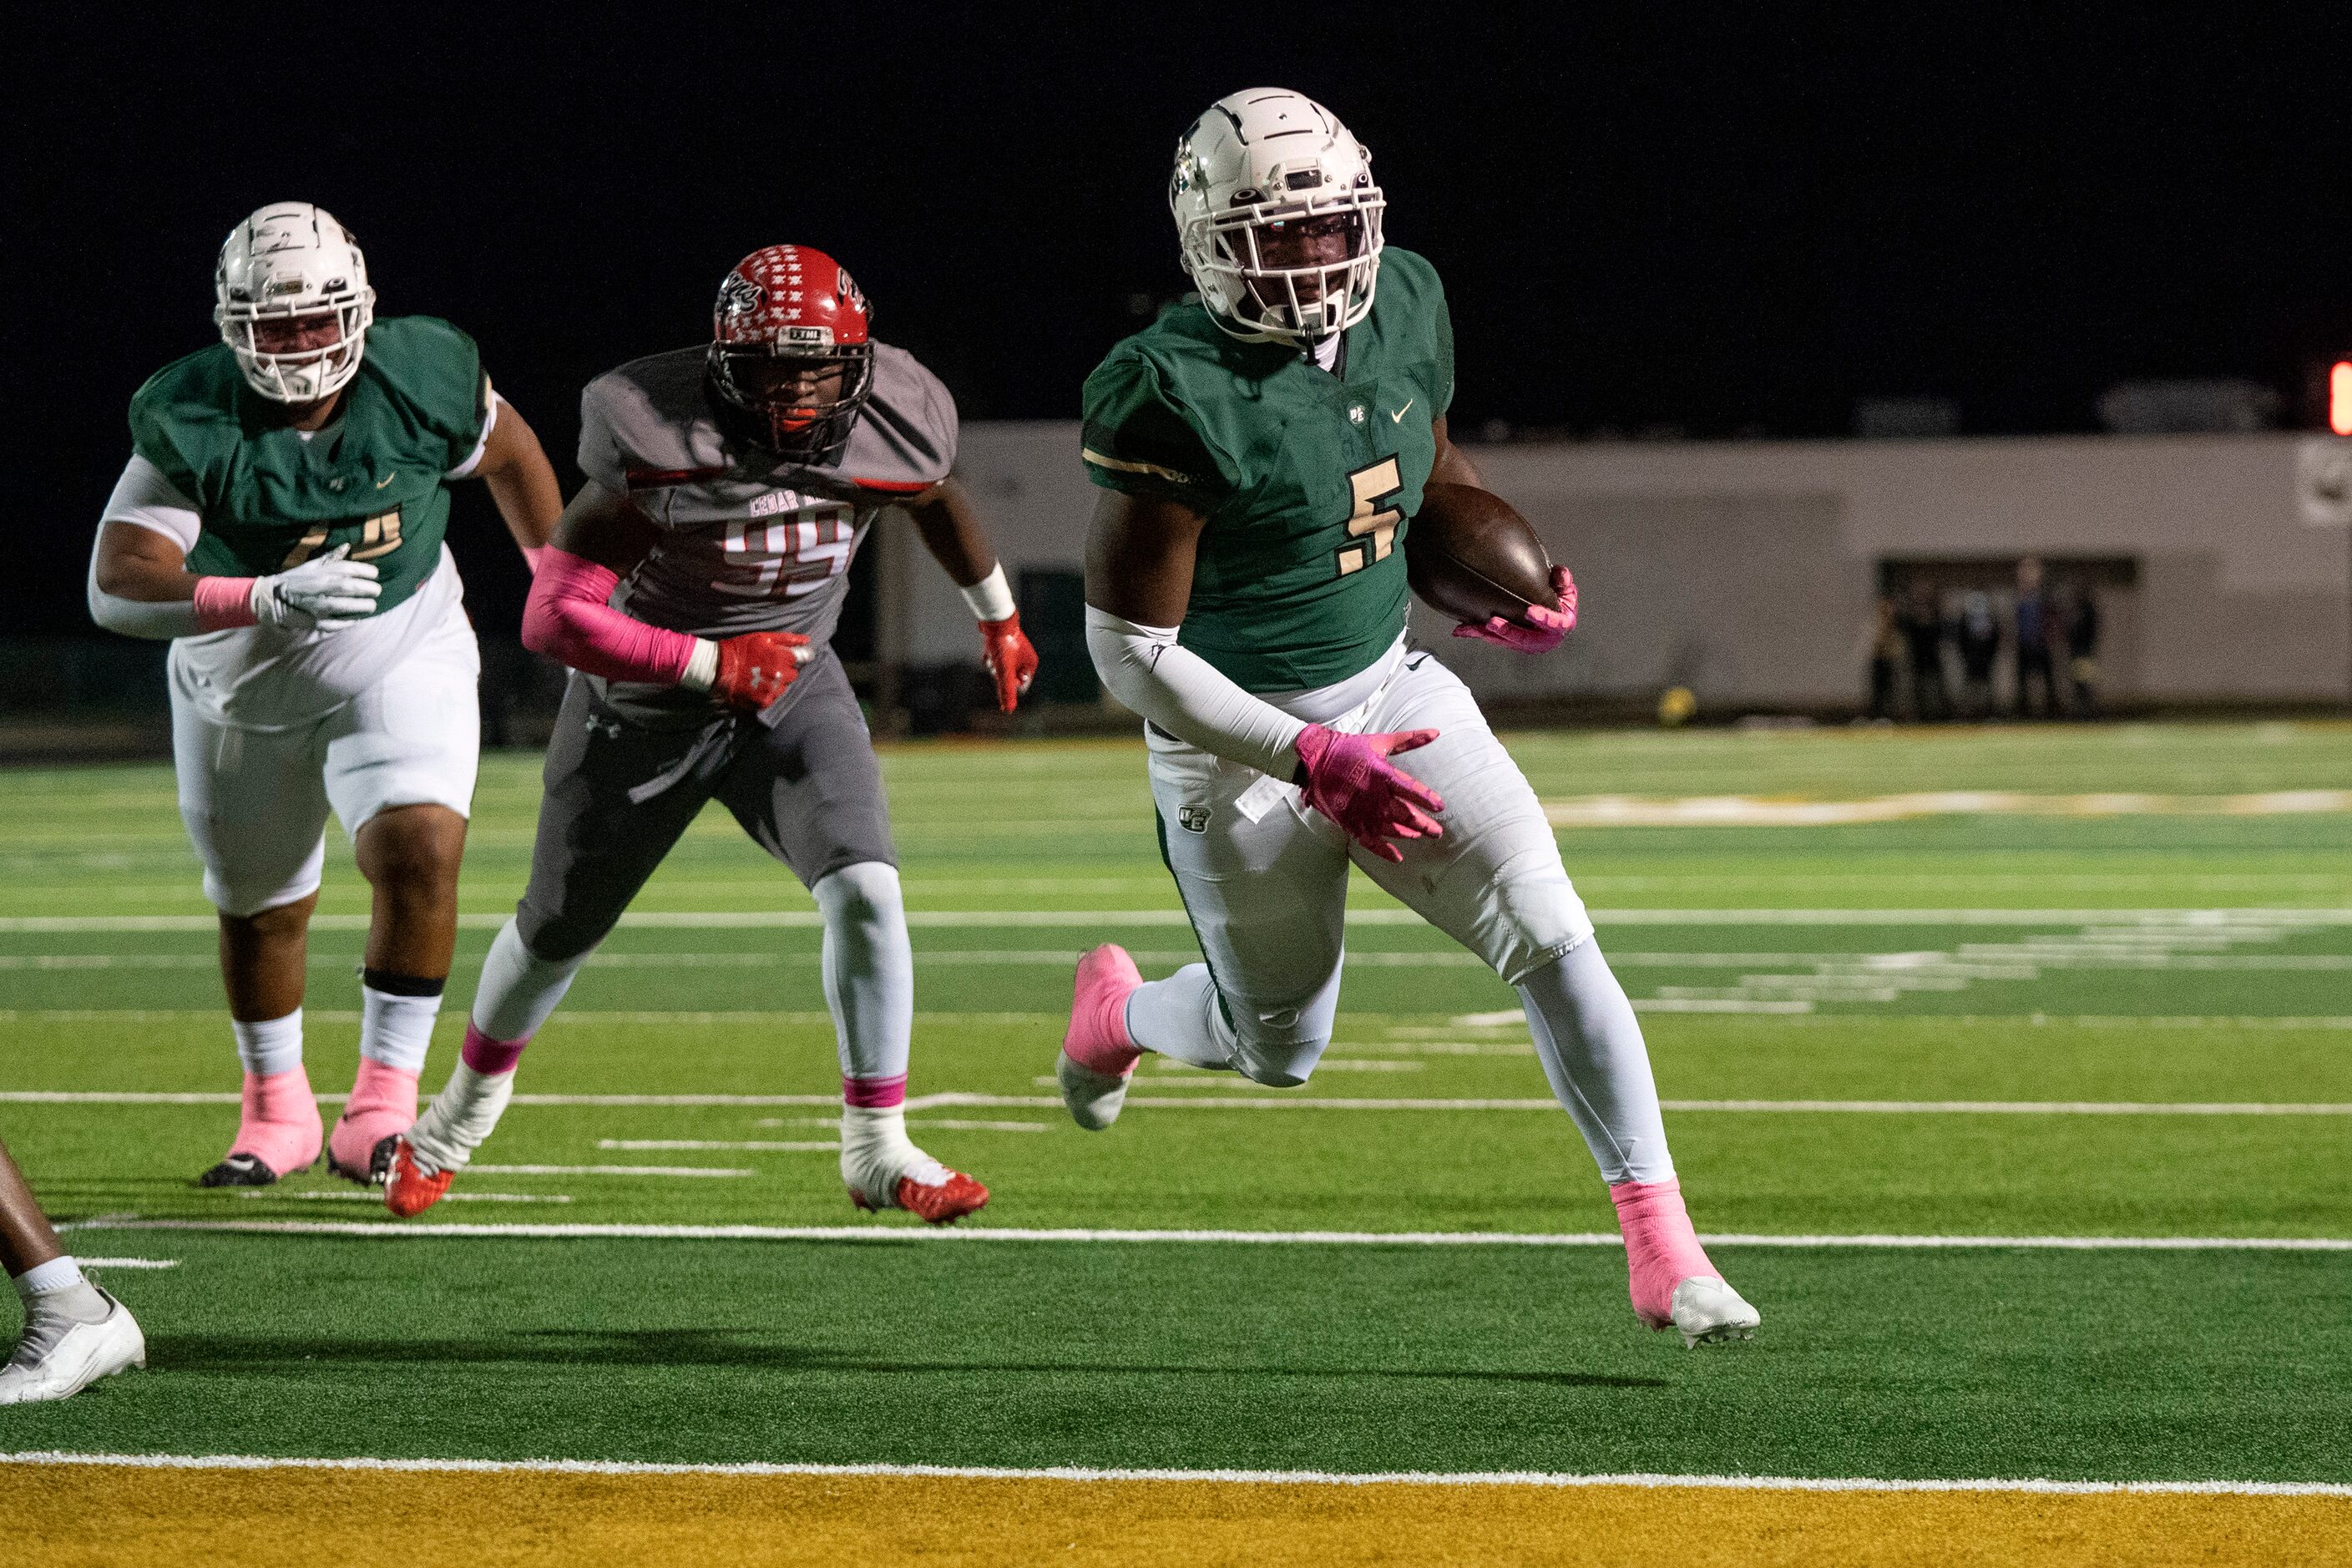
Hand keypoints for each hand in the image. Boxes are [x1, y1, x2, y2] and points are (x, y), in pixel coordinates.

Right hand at [253, 545, 380, 630]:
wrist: (271, 598)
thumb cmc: (294, 580)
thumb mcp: (310, 566)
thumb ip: (330, 558)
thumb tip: (346, 546)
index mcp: (320, 573)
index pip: (347, 569)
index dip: (365, 571)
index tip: (375, 574)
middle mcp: (320, 588)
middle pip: (349, 587)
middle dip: (368, 589)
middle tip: (377, 591)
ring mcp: (317, 605)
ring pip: (344, 606)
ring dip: (362, 607)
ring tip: (371, 606)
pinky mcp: (315, 621)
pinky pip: (336, 623)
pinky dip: (348, 622)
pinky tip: (357, 620)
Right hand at [712, 631, 808, 710]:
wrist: (718, 667)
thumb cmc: (740, 648)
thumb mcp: (763, 637)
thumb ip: (788, 639)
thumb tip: (807, 641)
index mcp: (782, 658)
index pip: (802, 659)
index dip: (793, 657)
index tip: (785, 657)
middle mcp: (780, 676)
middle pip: (793, 675)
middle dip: (785, 671)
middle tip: (768, 667)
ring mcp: (772, 691)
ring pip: (783, 688)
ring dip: (776, 683)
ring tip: (760, 677)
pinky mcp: (763, 702)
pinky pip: (773, 699)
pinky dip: (767, 693)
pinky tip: (756, 686)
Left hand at [979, 613, 1038, 712]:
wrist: (995, 621)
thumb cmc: (1003, 645)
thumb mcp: (1005, 671)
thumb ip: (1007, 691)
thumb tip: (1008, 710)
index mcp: (1031, 664)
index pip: (1020, 686)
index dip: (1009, 685)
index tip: (1001, 676)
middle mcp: (1025, 658)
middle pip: (1009, 677)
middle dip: (1000, 674)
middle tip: (996, 665)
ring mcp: (1015, 651)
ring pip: (1001, 668)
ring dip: (994, 666)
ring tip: (992, 656)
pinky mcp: (1004, 645)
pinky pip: (996, 658)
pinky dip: (990, 657)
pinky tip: (987, 652)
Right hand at [1291, 723, 1445, 863]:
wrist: (1314, 761)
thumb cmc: (1349, 749)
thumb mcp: (1380, 742)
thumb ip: (1409, 740)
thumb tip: (1436, 732)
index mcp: (1382, 774)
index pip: (1410, 789)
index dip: (1427, 799)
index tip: (1441, 807)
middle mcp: (1374, 796)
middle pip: (1405, 815)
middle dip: (1424, 825)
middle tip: (1438, 832)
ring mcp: (1361, 812)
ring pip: (1391, 830)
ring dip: (1408, 834)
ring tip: (1419, 835)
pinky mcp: (1349, 822)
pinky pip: (1369, 842)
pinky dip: (1384, 851)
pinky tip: (1397, 858)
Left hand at [1452, 566, 1576, 653]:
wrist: (1551, 611)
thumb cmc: (1558, 598)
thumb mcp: (1564, 586)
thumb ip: (1562, 579)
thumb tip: (1560, 576)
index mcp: (1561, 625)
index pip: (1555, 624)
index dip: (1544, 618)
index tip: (1530, 611)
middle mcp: (1543, 639)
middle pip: (1524, 639)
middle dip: (1508, 631)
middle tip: (1492, 623)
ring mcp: (1525, 642)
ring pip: (1505, 641)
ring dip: (1487, 635)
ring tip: (1469, 629)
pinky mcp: (1510, 642)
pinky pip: (1493, 638)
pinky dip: (1477, 632)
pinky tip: (1461, 630)